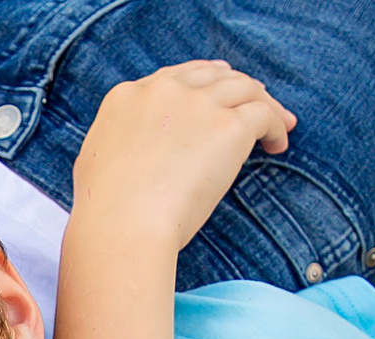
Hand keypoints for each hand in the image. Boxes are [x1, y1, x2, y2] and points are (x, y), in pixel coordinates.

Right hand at [70, 60, 297, 252]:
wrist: (121, 227)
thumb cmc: (103, 213)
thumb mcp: (95, 161)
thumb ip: (117, 143)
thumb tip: (132, 152)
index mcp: (128, 96)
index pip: (174, 78)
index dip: (202, 83)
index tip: (218, 93)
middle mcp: (164, 91)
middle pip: (212, 75)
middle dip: (237, 86)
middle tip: (256, 102)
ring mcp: (198, 105)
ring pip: (245, 87)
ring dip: (265, 103)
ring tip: (279, 124)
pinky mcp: (228, 126)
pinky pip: (264, 114)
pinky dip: (276, 125)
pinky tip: (277, 146)